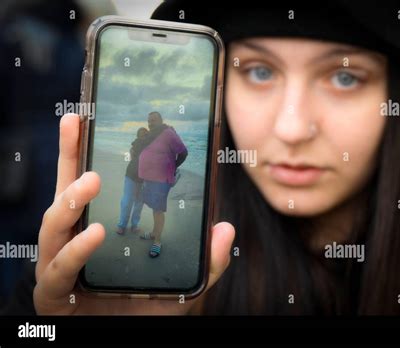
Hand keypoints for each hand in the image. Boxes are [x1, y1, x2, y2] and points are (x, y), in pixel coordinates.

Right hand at [34, 114, 234, 314]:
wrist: (126, 343)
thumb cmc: (145, 309)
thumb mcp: (181, 282)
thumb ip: (205, 260)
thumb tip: (225, 229)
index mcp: (95, 228)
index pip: (85, 183)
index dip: (80, 151)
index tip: (86, 117)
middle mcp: (73, 239)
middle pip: (63, 189)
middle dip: (67, 154)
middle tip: (76, 123)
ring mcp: (59, 263)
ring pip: (54, 223)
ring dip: (72, 200)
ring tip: (92, 182)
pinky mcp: (53, 291)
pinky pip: (59, 266)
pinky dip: (77, 250)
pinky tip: (95, 235)